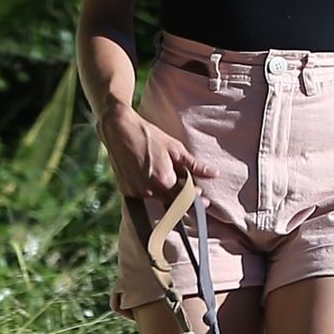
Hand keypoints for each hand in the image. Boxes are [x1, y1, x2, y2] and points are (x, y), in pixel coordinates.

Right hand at [97, 98, 216, 200]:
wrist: (119, 130)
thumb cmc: (149, 136)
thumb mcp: (175, 149)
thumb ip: (194, 166)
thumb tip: (214, 174)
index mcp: (164, 181)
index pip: (186, 200)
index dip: (196, 201)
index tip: (205, 201)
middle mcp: (149, 191)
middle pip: (172, 203)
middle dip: (184, 200)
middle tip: (194, 193)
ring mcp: (136, 192)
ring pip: (158, 199)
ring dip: (167, 194)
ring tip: (169, 177)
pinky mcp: (126, 190)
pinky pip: (145, 195)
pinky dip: (153, 190)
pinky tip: (153, 176)